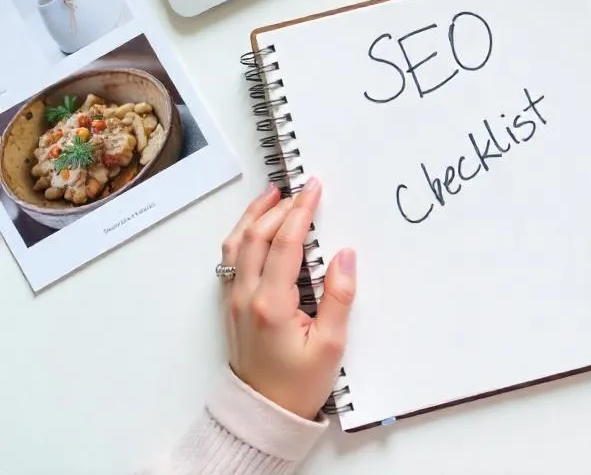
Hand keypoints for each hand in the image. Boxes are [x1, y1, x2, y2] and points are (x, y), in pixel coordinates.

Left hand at [220, 179, 355, 419]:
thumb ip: (339, 297)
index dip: (301, 211)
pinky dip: (243, 234)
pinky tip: (254, 226)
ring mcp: (234, 300)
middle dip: (279, 206)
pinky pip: (231, 259)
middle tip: (301, 189)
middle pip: (256, 235)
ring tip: (273, 194)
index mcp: (271, 304)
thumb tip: (345, 255)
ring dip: (254, 215)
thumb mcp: (330, 346)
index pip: (285, 243)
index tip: (314, 188)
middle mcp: (246, 296)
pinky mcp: (231, 306)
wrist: (263, 416)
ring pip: (237, 244)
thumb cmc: (297, 386)